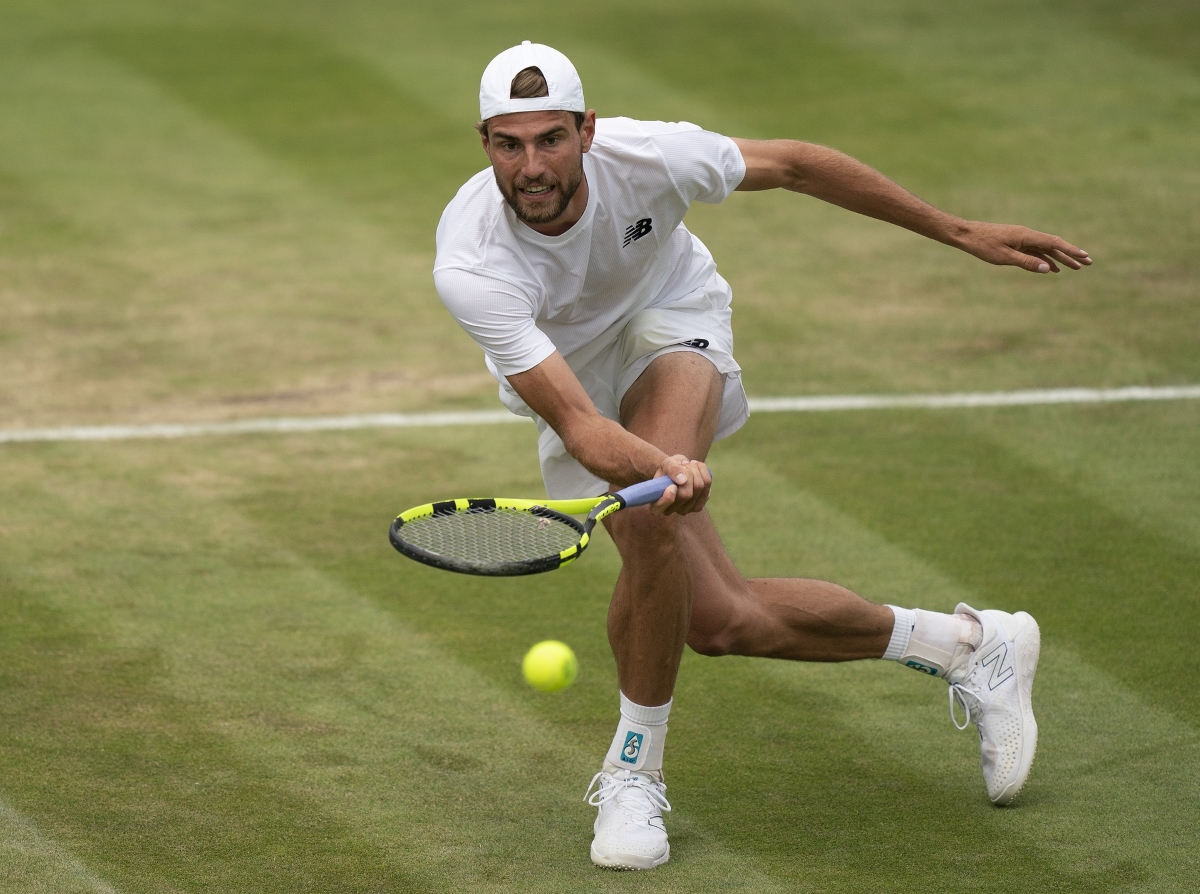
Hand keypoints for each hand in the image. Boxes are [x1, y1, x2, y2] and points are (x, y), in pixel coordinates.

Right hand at [650, 455, 711, 515]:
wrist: (678, 469)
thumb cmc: (669, 468)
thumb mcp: (667, 464)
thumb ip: (672, 470)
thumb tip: (683, 480)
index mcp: (656, 504)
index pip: (659, 507)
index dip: (667, 498)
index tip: (672, 485)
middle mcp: (670, 510)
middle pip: (686, 494)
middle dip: (687, 473)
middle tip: (683, 464)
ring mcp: (686, 510)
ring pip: (699, 487)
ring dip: (696, 470)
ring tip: (688, 465)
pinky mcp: (699, 505)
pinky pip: (707, 485)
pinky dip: (703, 472)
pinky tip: (696, 470)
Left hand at [957, 222, 1090, 272]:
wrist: (966, 234)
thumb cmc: (983, 245)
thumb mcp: (1004, 257)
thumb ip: (1026, 263)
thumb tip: (1048, 268)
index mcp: (1027, 236)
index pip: (1054, 243)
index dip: (1071, 250)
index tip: (1085, 257)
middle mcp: (1027, 235)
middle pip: (1054, 245)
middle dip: (1071, 254)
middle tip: (1087, 263)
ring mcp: (1021, 239)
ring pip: (1045, 249)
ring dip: (1060, 258)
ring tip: (1074, 268)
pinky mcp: (1015, 243)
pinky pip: (1034, 252)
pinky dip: (1044, 259)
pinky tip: (1051, 268)